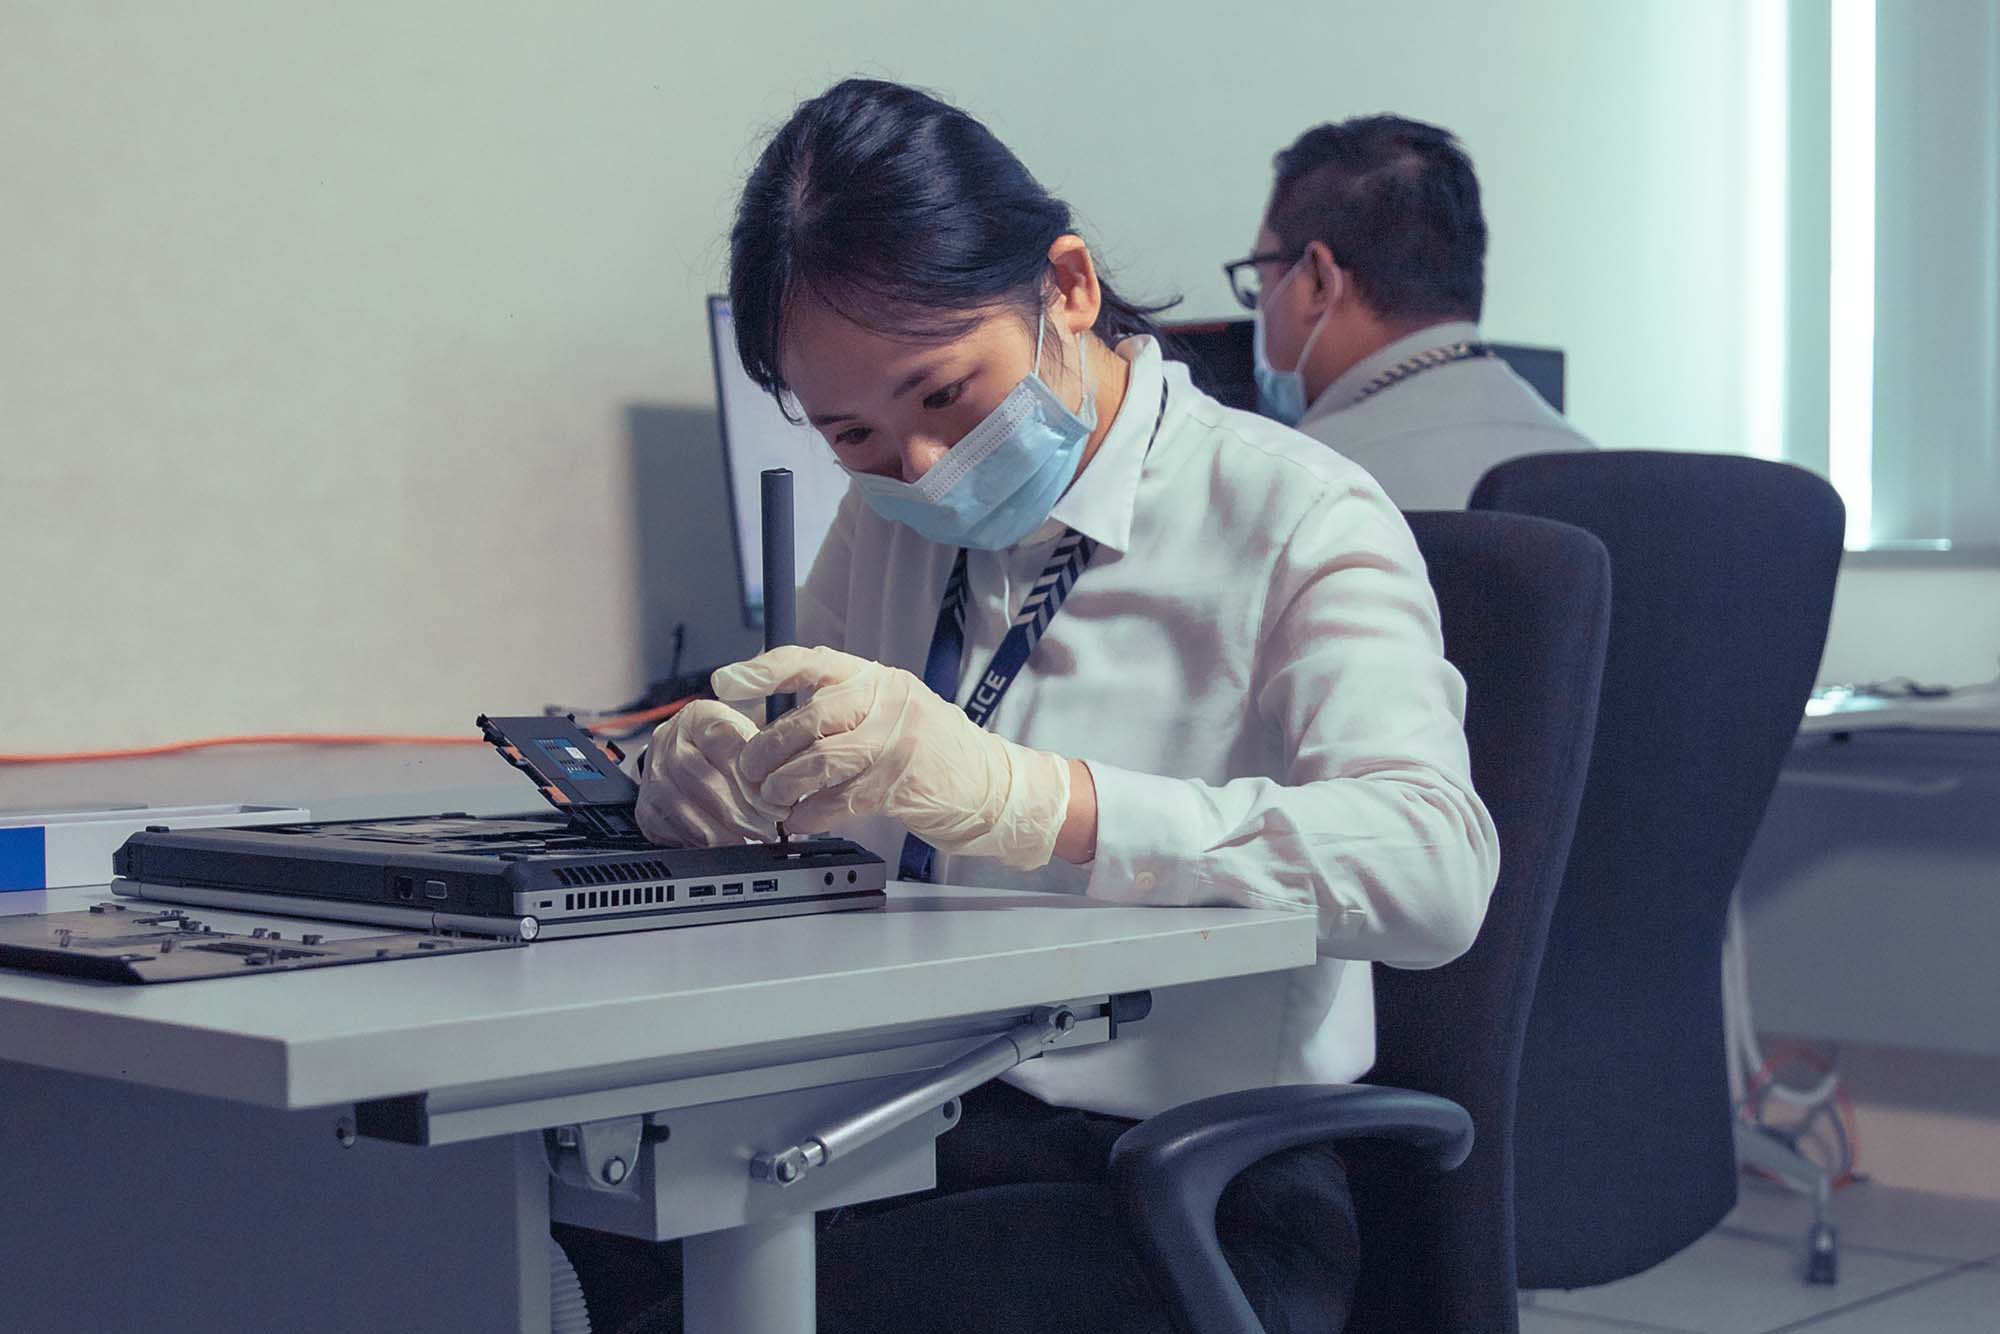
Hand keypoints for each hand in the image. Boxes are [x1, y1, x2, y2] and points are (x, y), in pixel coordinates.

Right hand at [634, 700, 779, 846]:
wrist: (695, 756)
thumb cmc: (730, 749)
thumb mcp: (752, 737)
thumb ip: (765, 755)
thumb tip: (785, 783)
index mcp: (698, 717)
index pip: (720, 740)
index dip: (748, 777)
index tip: (772, 803)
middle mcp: (667, 740)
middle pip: (698, 776)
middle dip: (737, 810)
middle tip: (765, 829)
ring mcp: (652, 774)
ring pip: (682, 807)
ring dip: (721, 831)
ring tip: (749, 840)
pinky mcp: (646, 807)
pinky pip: (671, 829)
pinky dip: (700, 842)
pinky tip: (723, 845)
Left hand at [712, 646, 1072, 869]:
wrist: (993, 784)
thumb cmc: (932, 749)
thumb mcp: (891, 710)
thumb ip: (841, 708)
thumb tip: (773, 723)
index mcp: (876, 678)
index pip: (811, 662)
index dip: (764, 670)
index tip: (725, 682)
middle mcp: (887, 703)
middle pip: (808, 719)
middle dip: (767, 748)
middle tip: (749, 770)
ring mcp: (897, 744)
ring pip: (820, 761)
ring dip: (784, 784)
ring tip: (771, 798)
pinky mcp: (902, 785)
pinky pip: (840, 800)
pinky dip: (812, 814)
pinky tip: (801, 820)